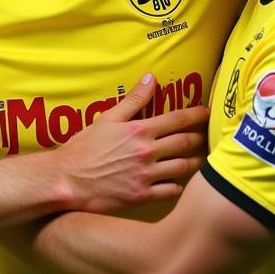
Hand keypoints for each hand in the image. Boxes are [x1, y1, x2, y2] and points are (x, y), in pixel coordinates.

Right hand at [56, 73, 206, 214]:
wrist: (67, 179)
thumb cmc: (83, 148)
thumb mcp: (107, 118)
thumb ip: (133, 99)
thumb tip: (151, 78)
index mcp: (140, 130)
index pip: (178, 119)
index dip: (197, 115)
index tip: (207, 113)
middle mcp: (147, 152)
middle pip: (186, 143)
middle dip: (200, 138)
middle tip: (205, 137)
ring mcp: (146, 176)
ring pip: (183, 167)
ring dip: (194, 162)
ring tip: (197, 160)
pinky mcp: (142, 196)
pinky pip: (172, 191)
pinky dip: (179, 186)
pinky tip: (179, 182)